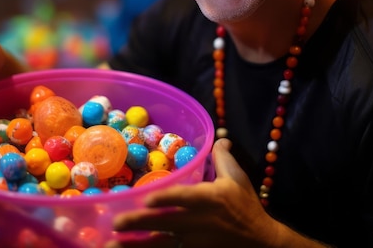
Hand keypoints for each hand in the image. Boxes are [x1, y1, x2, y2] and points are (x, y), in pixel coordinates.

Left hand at [106, 138, 286, 247]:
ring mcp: (194, 242)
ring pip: (161, 244)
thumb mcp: (237, 178)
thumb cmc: (246, 207)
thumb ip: (224, 158)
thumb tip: (219, 136)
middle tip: (117, 223)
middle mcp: (198, 222)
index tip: (147, 200)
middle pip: (165, 223)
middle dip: (140, 223)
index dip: (166, 200)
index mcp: (209, 199)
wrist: (260, 242)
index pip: (184, 199)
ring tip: (112, 245)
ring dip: (136, 245)